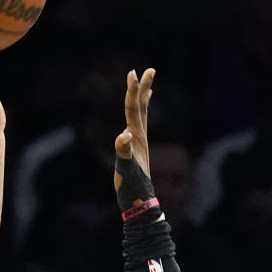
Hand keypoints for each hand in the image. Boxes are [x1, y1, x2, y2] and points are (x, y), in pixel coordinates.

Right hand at [114, 67, 155, 211]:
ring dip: (143, 99)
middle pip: (141, 108)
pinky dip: (140, 117)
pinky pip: (139, 127)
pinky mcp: (137, 150)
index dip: (133, 91)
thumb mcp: (125, 170)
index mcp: (136, 138)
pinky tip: (139, 114)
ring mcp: (139, 143)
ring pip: (142, 116)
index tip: (134, 73)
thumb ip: (124, 153)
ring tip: (147, 85)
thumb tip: (122, 136)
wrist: (140, 202)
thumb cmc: (131, 187)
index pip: (133, 109)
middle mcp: (139, 137)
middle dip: (143, 88)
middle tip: (149, 70)